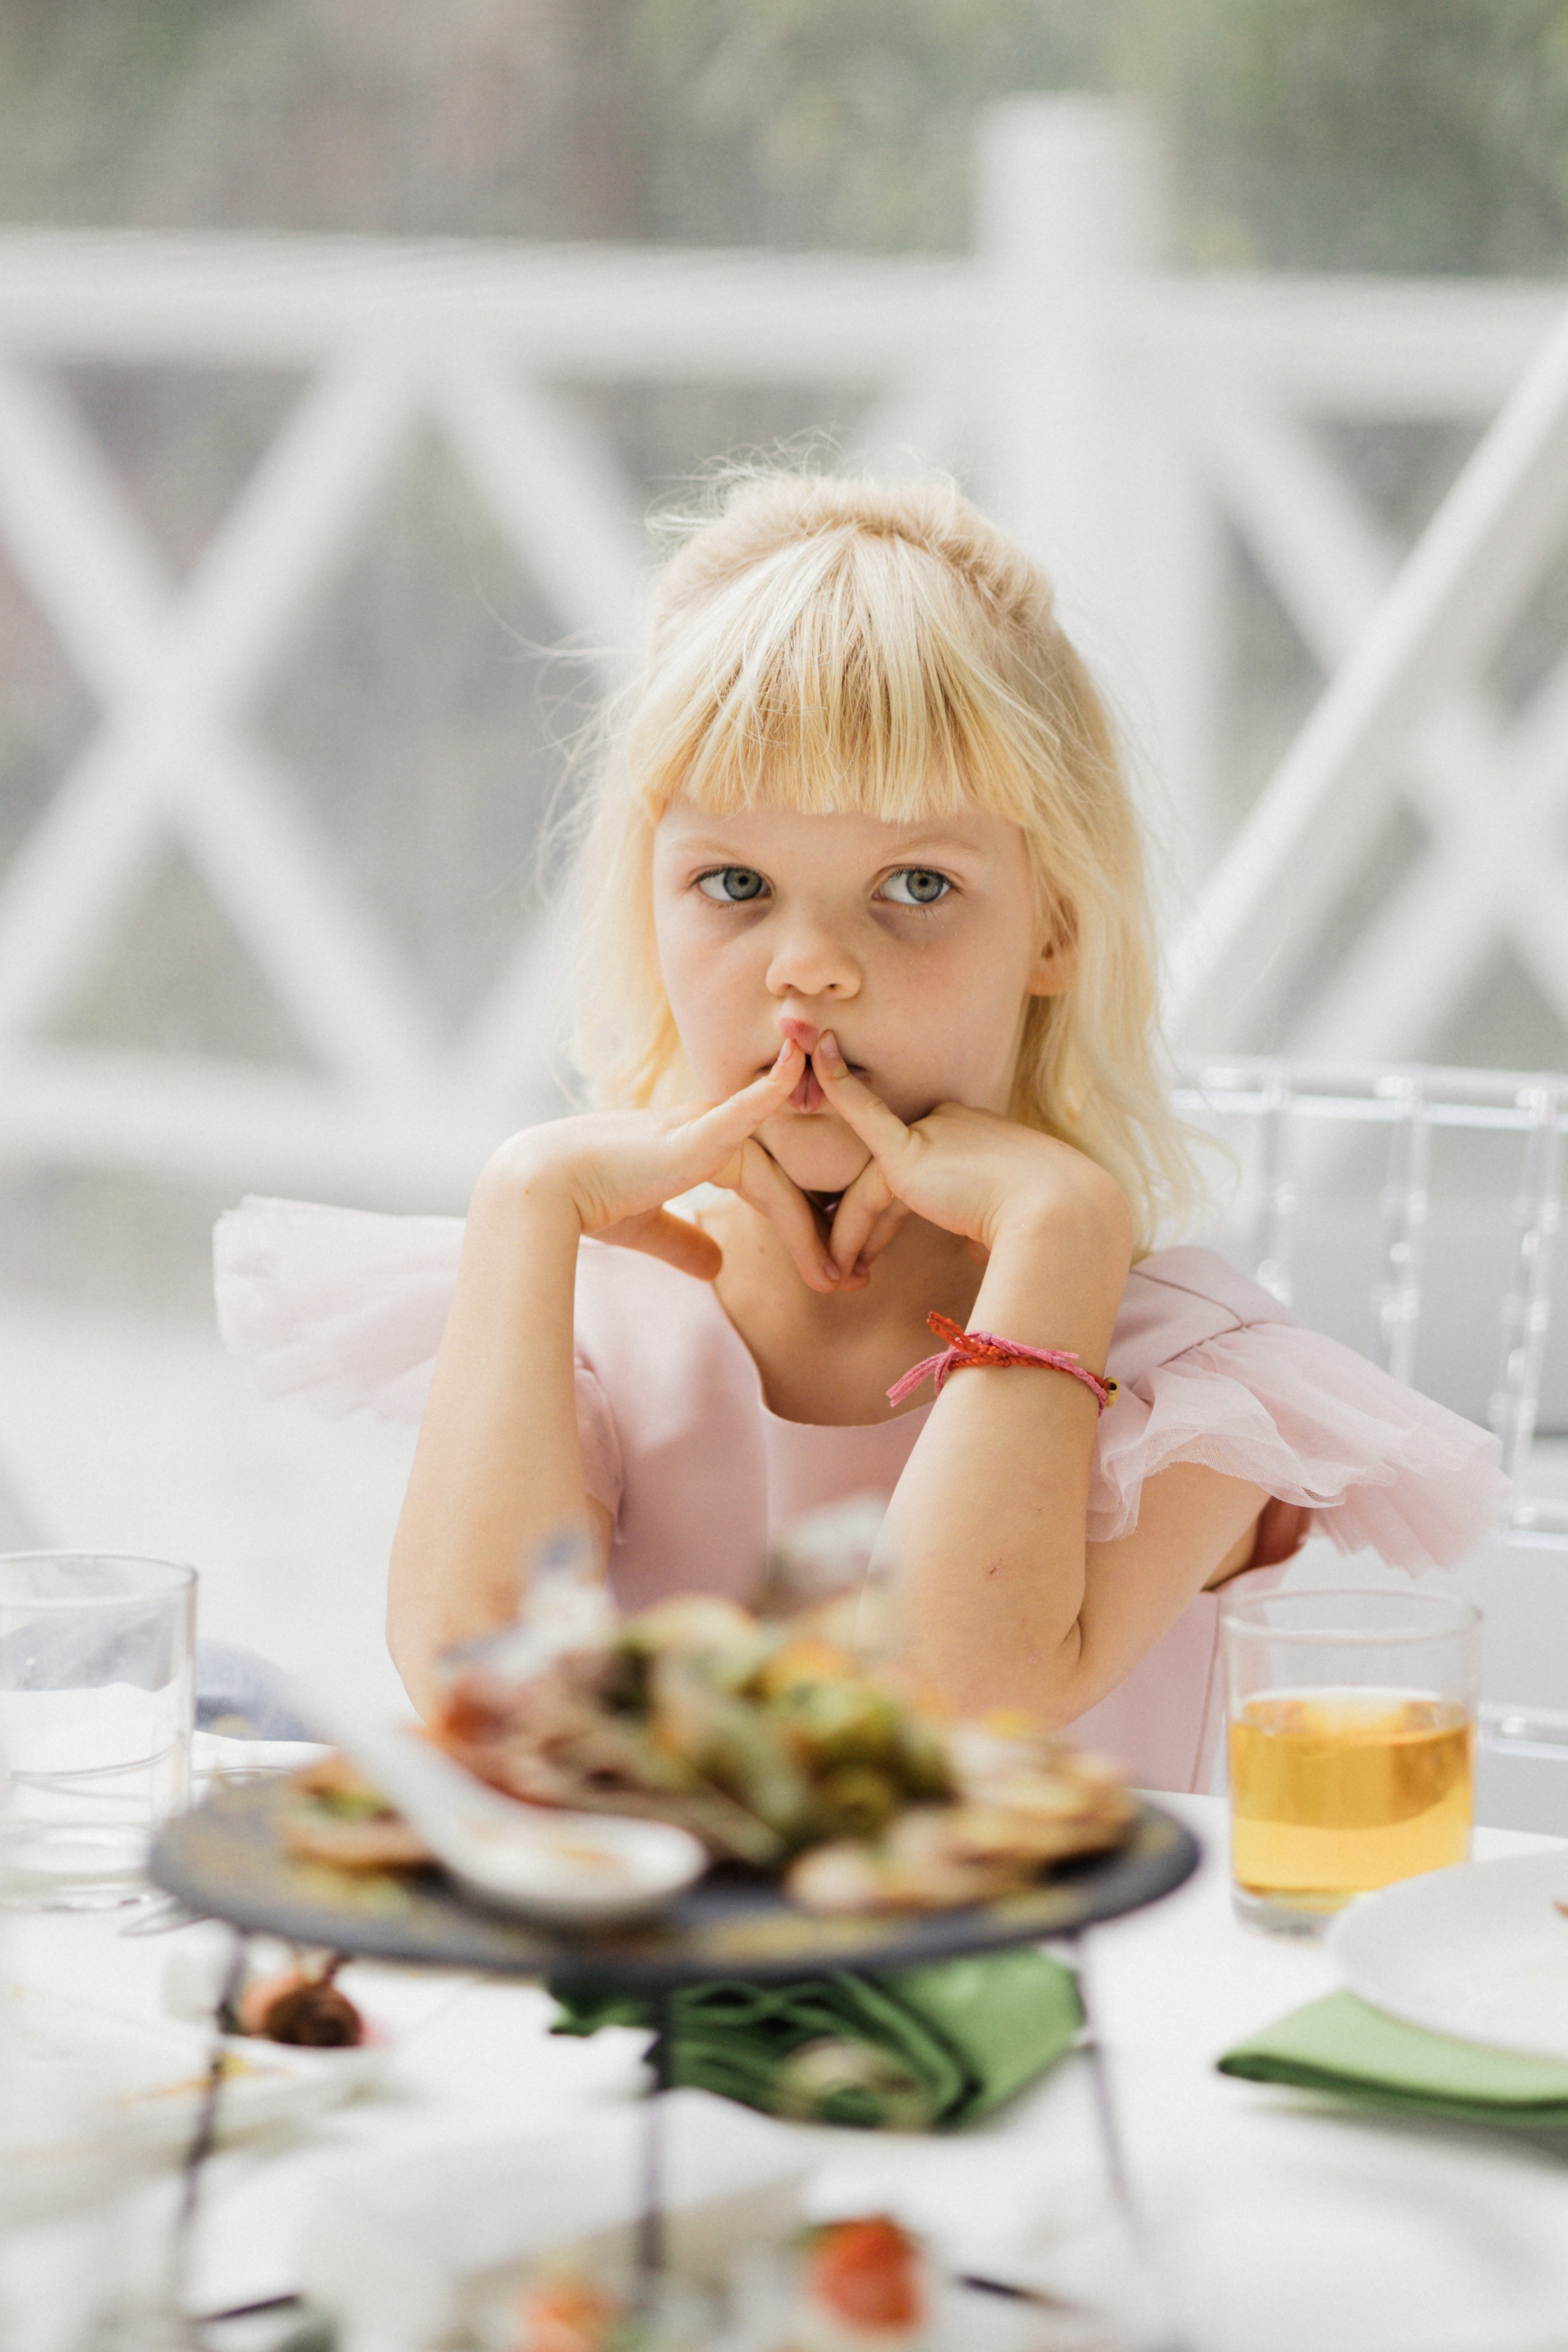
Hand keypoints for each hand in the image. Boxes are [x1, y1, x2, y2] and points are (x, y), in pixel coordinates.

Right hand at [485, 1039, 843, 1291]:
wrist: (543, 1188)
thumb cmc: (584, 1202)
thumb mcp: (647, 1229)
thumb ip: (683, 1241)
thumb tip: (716, 1265)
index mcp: (701, 1149)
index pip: (768, 1189)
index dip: (799, 1231)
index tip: (826, 1274)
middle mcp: (710, 1131)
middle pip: (782, 1186)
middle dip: (820, 1236)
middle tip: (853, 1281)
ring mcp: (704, 1128)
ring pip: (775, 1181)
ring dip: (807, 1232)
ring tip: (837, 1277)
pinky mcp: (696, 1133)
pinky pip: (748, 1111)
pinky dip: (778, 1094)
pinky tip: (808, 1085)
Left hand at [810, 1031, 1130, 1280]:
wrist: (1064, 1221)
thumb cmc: (1052, 1233)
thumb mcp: (1013, 1229)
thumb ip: (982, 1225)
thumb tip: (973, 1244)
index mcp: (981, 1145)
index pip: (921, 1180)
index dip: (889, 1220)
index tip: (872, 1254)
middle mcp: (957, 1126)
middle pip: (890, 1184)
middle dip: (867, 1232)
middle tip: (849, 1275)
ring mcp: (934, 1132)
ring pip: (872, 1189)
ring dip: (852, 1236)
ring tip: (841, 1280)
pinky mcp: (911, 1149)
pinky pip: (862, 1120)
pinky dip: (839, 1091)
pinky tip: (812, 1075)